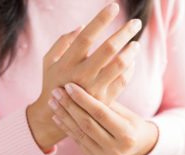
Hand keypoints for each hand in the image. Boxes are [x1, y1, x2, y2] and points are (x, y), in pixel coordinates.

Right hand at [27, 2, 141, 151]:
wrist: (57, 114)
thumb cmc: (52, 81)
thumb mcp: (49, 60)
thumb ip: (62, 42)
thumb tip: (82, 26)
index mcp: (67, 62)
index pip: (87, 36)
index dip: (101, 20)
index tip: (114, 6)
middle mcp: (81, 75)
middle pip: (108, 49)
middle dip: (125, 32)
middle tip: (136, 22)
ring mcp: (94, 89)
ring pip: (120, 65)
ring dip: (131, 51)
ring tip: (136, 43)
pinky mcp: (104, 100)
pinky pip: (123, 80)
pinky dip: (130, 68)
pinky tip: (132, 61)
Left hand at [49, 83, 158, 154]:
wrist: (138, 146)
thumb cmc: (133, 124)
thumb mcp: (126, 113)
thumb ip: (107, 104)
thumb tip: (86, 84)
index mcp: (126, 134)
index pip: (100, 113)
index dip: (83, 99)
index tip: (69, 85)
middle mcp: (115, 149)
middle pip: (87, 123)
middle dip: (70, 105)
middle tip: (56, 90)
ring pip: (79, 133)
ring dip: (64, 116)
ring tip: (53, 101)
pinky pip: (78, 141)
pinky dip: (66, 128)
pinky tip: (57, 116)